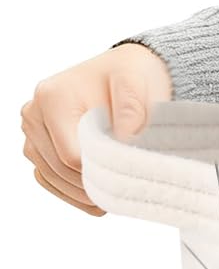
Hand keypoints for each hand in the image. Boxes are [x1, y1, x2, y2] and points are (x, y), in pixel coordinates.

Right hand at [20, 42, 172, 214]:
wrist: (125, 72)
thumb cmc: (130, 76)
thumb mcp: (136, 84)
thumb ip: (131, 110)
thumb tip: (123, 140)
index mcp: (52, 98)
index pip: (71, 157)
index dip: (101, 174)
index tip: (129, 178)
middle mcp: (34, 114)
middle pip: (60, 170)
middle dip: (95, 185)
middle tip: (128, 191)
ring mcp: (32, 132)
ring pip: (53, 178)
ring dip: (84, 193)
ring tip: (117, 195)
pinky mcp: (37, 145)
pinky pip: (48, 179)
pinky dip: (73, 193)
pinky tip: (100, 197)